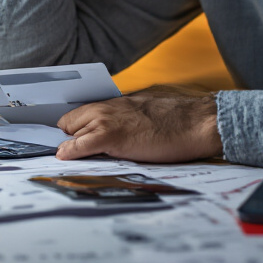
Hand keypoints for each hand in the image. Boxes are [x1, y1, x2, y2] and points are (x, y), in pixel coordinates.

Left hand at [55, 85, 222, 162]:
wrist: (196, 122)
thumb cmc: (178, 120)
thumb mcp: (146, 112)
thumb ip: (128, 118)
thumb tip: (121, 132)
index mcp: (116, 102)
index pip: (81, 113)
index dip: (76, 129)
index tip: (72, 139)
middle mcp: (106, 107)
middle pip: (70, 122)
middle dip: (70, 137)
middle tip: (74, 152)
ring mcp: (106, 120)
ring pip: (71, 133)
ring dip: (70, 146)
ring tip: (70, 160)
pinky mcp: (109, 136)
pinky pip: (78, 146)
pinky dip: (70, 153)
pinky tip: (66, 159)